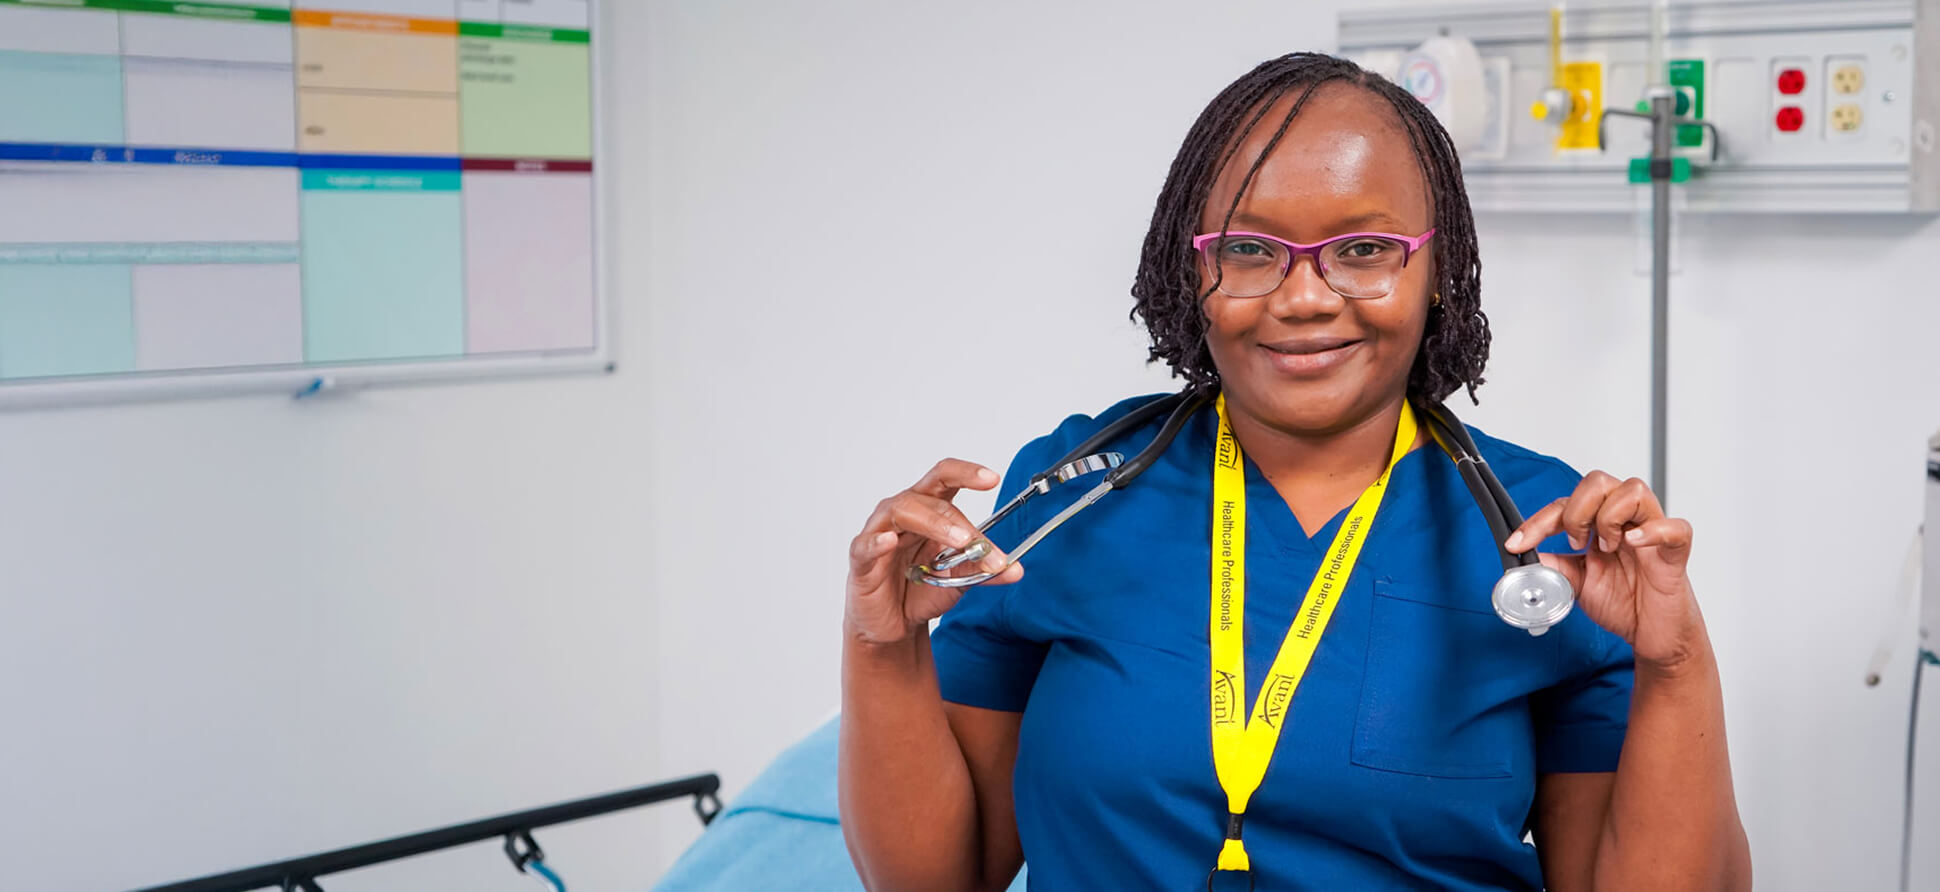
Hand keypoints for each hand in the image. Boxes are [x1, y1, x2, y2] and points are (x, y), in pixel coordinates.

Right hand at [846, 459, 1023, 646]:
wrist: (895, 624)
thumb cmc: (920, 591)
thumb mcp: (960, 580)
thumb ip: (984, 571)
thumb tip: (1015, 568)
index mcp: (930, 511)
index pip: (945, 478)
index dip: (967, 473)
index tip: (993, 478)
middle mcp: (904, 513)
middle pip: (931, 499)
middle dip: (960, 521)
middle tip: (979, 541)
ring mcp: (880, 532)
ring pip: (902, 510)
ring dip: (934, 523)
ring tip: (958, 541)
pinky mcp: (861, 558)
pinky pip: (867, 545)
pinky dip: (878, 541)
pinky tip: (889, 541)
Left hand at [1504, 472, 1707, 672]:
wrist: (1653, 634)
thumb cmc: (1624, 602)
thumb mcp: (1576, 583)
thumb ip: (1552, 567)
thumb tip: (1522, 560)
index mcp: (1600, 524)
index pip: (1565, 503)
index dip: (1538, 521)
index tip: (1517, 544)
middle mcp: (1626, 521)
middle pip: (1598, 481)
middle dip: (1576, 511)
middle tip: (1576, 544)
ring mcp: (1652, 532)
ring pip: (1634, 490)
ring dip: (1610, 518)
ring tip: (1609, 548)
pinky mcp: (1675, 553)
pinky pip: (1676, 528)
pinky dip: (1652, 531)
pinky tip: (1632, 543)